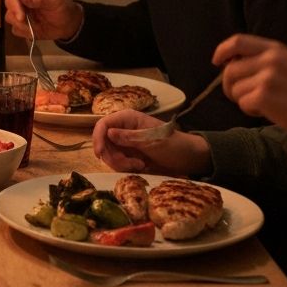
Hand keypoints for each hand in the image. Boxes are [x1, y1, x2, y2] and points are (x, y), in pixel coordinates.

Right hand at [4, 0, 83, 40]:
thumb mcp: (54, 0)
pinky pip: (15, 30)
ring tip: (33, 26)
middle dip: (15, 11)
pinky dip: (23, 32)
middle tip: (23, 19)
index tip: (20, 6)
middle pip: (8, 2)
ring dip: (19, 23)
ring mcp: (20, 13)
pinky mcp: (21, 26)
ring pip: (9, 17)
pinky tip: (33, 31)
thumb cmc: (61, 8)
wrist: (67, 25)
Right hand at [92, 108, 210, 175]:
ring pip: (110, 154)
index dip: (97, 138)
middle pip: (104, 142)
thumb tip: (108, 133)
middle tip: (131, 165)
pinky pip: (118, 162)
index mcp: (128, 119)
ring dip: (121, 164)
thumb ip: (129, 137)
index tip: (99, 154)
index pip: (103, 124)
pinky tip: (141, 167)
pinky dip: (126, 168)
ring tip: (141, 166)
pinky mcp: (129, 155)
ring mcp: (125, 143)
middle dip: (113, 157)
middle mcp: (123, 129)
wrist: (189, 158)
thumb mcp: (151, 141)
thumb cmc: (173, 144)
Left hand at [212, 34, 286, 131]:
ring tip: (264, 103)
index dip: (222, 51)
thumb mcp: (286, 64)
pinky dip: (249, 110)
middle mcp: (271, 60)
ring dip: (242, 99)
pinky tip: (267, 111)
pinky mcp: (264, 96)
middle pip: (230, 70)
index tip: (216, 62)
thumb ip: (261, 58)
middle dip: (230, 85)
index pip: (238, 41)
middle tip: (244, 95)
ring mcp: (267, 77)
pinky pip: (242, 103)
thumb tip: (228, 62)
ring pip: (234, 88)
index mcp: (275, 49)